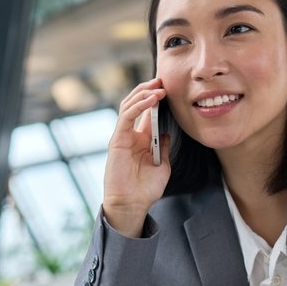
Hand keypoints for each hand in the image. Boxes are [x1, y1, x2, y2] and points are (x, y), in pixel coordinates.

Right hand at [102, 78, 170, 236]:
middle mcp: (130, 135)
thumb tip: (167, 132)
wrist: (132, 204)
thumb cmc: (146, 189)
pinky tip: (152, 99)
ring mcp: (122, 136)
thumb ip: (163, 147)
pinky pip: (126, 116)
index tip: (170, 89)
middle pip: (136, 104)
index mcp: (141, 139)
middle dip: (148, 90)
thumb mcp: (163, 165)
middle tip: (163, 80)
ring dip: (144, 93)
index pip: (147, 112)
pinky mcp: (117, 140)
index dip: (156, 99)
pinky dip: (138, 106)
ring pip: (129, 106)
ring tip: (159, 86)